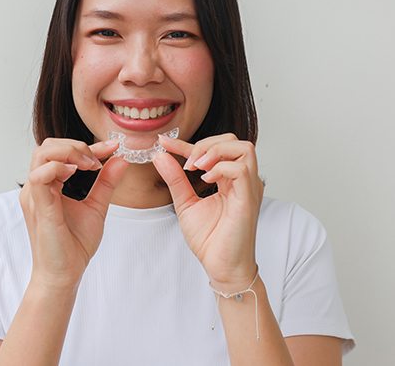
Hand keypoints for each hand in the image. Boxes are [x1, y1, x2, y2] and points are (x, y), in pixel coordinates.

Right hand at [20, 138, 127, 289]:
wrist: (64, 274)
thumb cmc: (74, 244)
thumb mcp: (96, 206)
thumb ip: (106, 182)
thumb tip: (120, 160)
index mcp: (49, 185)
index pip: (62, 152)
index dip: (89, 145)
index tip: (113, 146)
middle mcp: (38, 186)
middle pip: (48, 146)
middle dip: (76, 145)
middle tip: (98, 159)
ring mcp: (35, 195)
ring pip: (42, 154)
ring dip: (69, 152)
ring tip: (90, 164)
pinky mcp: (39, 206)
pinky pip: (40, 176)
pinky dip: (59, 167)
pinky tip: (77, 172)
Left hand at [153, 133, 263, 289]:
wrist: (221, 267)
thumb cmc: (210, 239)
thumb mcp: (186, 203)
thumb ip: (175, 179)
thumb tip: (160, 156)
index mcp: (229, 179)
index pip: (211, 149)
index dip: (186, 143)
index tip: (164, 142)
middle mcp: (243, 180)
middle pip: (234, 141)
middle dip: (206, 144)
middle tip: (187, 162)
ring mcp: (248, 187)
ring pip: (243, 148)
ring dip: (215, 152)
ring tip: (196, 168)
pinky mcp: (248, 198)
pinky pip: (241, 170)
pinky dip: (220, 168)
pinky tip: (206, 180)